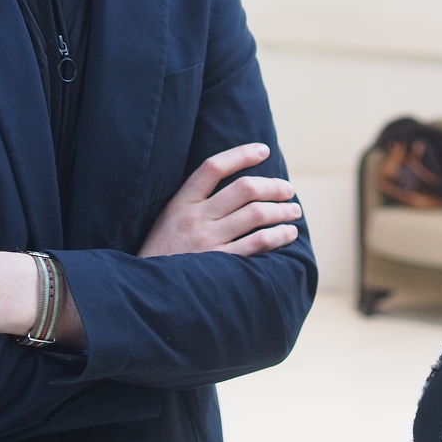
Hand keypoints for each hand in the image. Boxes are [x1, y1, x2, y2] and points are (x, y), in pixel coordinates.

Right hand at [139, 143, 302, 258]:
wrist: (147, 291)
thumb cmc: (164, 252)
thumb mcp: (170, 219)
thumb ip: (197, 202)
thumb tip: (240, 186)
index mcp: (181, 202)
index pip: (214, 167)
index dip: (241, 154)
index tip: (264, 151)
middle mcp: (195, 218)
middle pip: (244, 189)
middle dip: (273, 186)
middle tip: (288, 190)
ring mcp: (208, 242)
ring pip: (256, 214)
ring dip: (282, 210)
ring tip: (294, 211)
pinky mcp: (220, 264)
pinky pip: (257, 243)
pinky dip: (279, 235)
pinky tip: (288, 234)